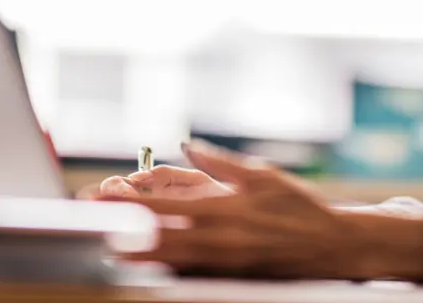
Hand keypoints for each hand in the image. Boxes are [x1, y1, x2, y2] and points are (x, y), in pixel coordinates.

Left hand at [98, 140, 422, 280]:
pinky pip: (188, 275)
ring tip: (107, 249)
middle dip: (123, 235)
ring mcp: (223, 264)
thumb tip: (186, 143)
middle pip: (158, 240)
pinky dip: (164, 269)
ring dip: (136, 256)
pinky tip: (145, 265)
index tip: (103, 197)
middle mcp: (220, 240)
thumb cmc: (299, 207)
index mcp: (226, 209)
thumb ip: (220, 162)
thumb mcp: (263, 176)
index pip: (166, 207)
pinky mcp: (228, 278)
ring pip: (169, 263)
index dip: (130, 204)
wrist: (331, 247)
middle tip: (91, 228)